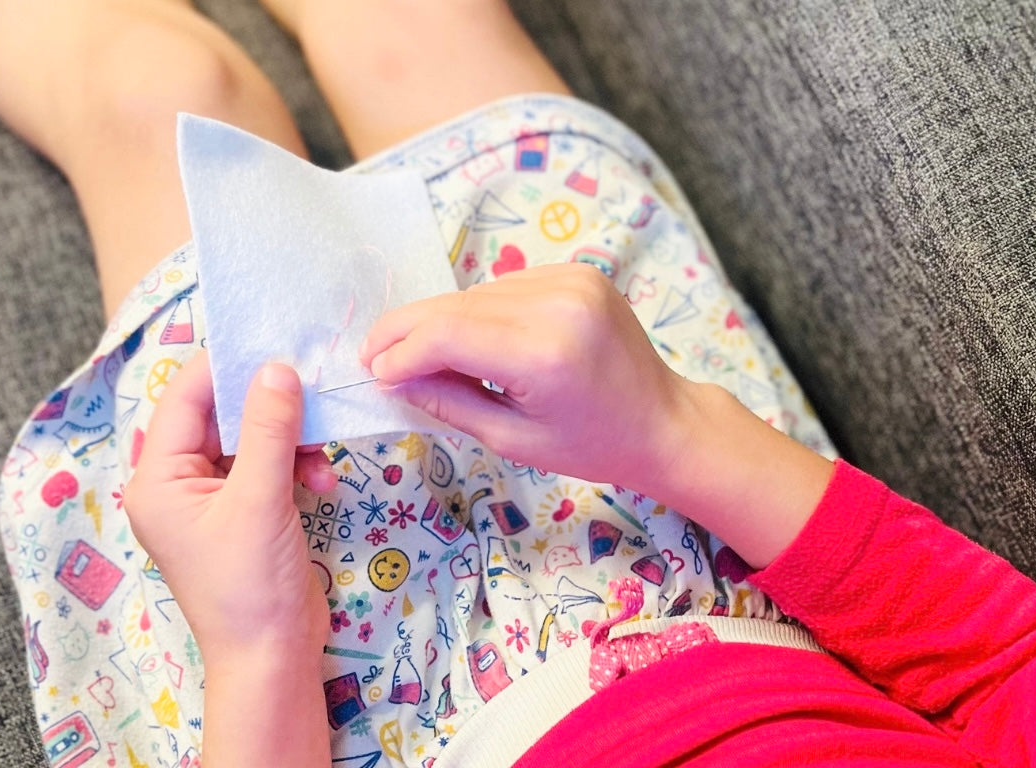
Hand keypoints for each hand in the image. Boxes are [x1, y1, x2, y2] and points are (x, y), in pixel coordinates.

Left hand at [123, 352, 334, 658]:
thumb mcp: (259, 499)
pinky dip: (297, 465)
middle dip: (268, 406)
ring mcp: (213, 499)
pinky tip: (323, 480)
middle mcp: (178, 484)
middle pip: (221, 416)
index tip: (272, 342)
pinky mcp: (246, 512)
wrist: (271, 658)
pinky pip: (268, 466)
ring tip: (322, 454)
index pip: (186, 399)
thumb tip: (276, 368)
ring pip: (251, 439)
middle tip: (310, 389)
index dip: (227, 368)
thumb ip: (267, 429)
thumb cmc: (250, 586)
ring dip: (291, 439)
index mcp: (158, 479)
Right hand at [360, 263, 691, 487]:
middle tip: (373, 355)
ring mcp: (571, 280)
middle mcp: (558, 303)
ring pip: (476, 294)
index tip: (373, 373)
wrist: (662, 421)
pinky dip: (478, 310)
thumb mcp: (513, 440)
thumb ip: (448, 403)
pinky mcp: (577, 271)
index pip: (448, 335)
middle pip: (456, 306)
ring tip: (416, 354)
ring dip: (441, 320)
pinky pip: (505, 287)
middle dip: (408, 331)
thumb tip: (392, 379)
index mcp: (545, 353)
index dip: (401, 352)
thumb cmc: (592, 444)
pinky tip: (470, 339)